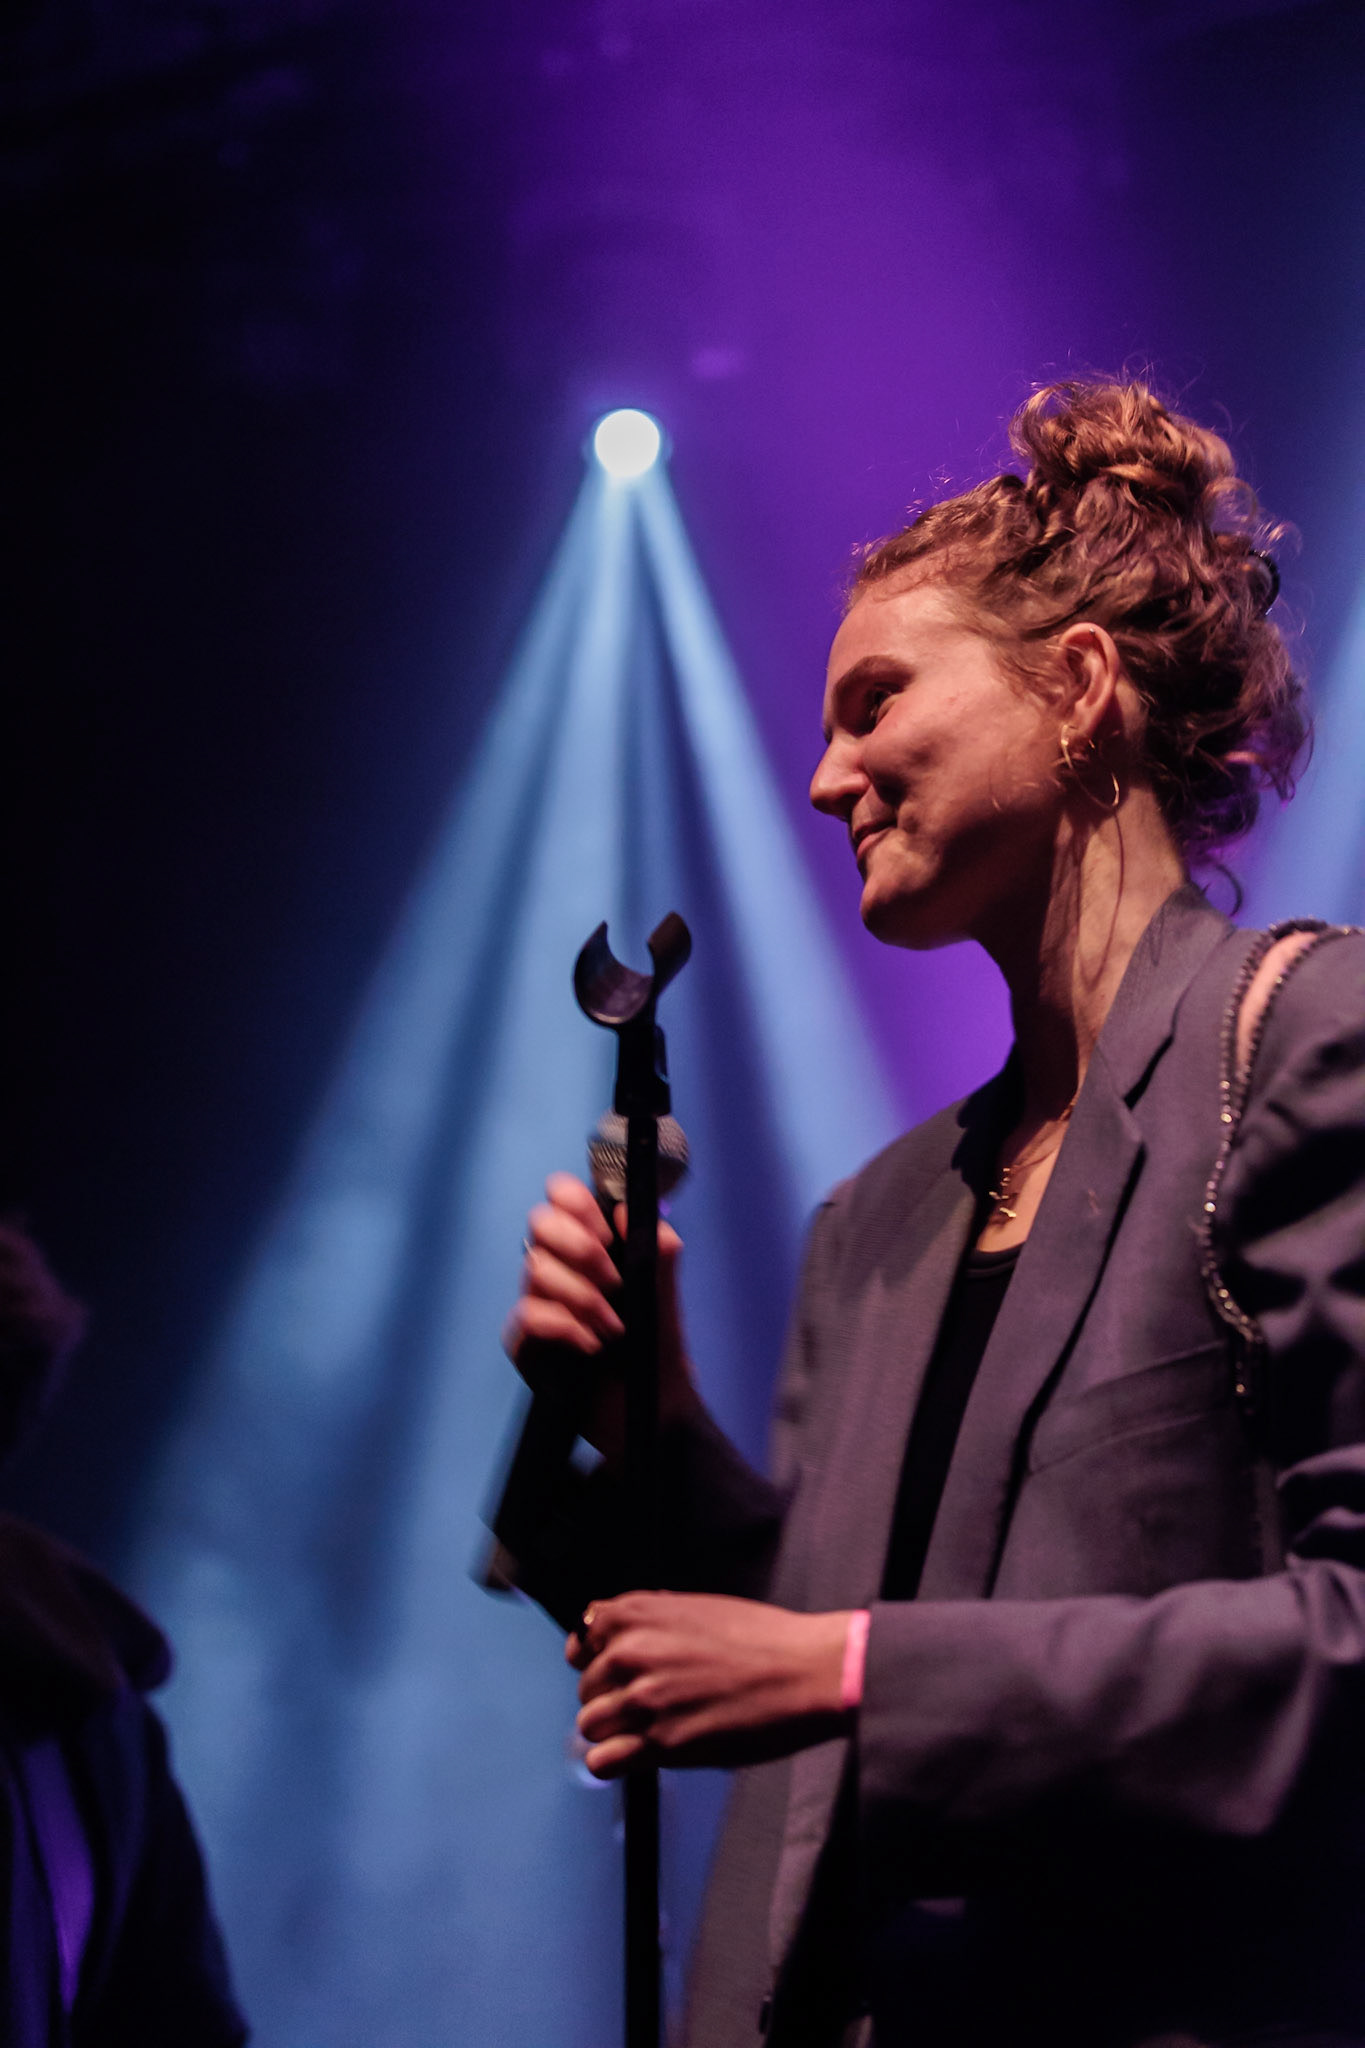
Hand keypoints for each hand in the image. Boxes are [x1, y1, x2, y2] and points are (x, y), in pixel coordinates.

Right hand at [501, 1173, 695, 1459]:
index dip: (576, 1202)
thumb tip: (623, 1210)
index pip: (562, 1194)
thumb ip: (657, 1249)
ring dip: (583, 1297)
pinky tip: (591, 1346)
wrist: (650, 1409)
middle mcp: (557, 1265)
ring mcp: (536, 1300)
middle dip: (581, 1248)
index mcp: (590, 1244)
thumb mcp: (665, 1294)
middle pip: (540, 1222)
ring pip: (536, 1269)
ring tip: (614, 1329)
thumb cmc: (657, 1348)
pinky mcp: (524, 1339)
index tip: (607, 1232)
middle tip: (614, 1281)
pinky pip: (528, 1314)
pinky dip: (566, 1327)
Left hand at [567, 1592, 850, 1776]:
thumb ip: (651, 1623)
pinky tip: (640, 1757)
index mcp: (637, 1613)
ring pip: (590, 1725)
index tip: (614, 1675)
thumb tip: (619, 1640)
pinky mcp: (661, 1743)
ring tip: (650, 1732)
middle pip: (586, 1689)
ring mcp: (643, 1699)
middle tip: (651, 1707)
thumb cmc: (762, 1638)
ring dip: (614, 1733)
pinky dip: (614, 1763)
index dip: (596, 1662)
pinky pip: (602, 1761)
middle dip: (612, 1700)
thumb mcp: (697, 1608)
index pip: (581, 1641)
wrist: (804, 1670)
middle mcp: (630, 1652)